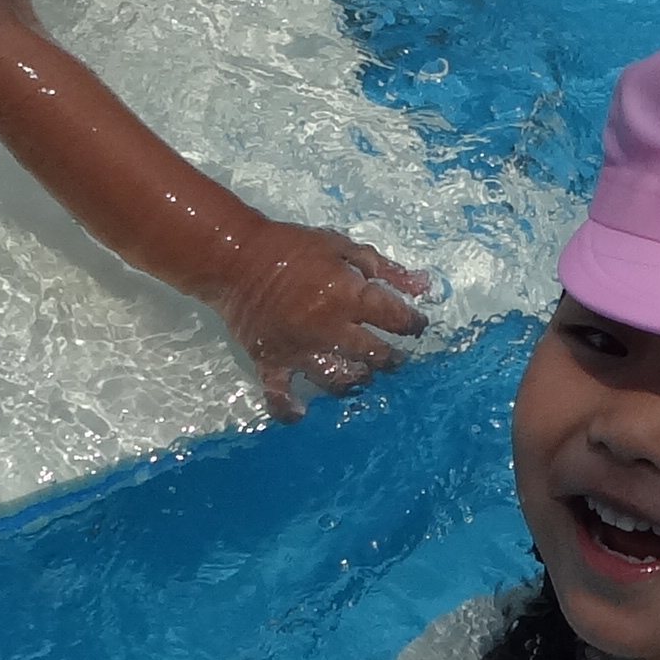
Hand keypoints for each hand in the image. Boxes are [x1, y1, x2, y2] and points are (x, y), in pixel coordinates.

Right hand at [213, 215, 429, 412]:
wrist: (235, 257)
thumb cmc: (293, 247)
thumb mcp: (343, 247)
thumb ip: (384, 269)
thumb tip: (425, 286)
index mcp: (348, 294)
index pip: (395, 318)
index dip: (412, 324)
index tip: (415, 326)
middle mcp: (328, 327)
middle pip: (373, 356)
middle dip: (390, 359)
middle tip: (391, 357)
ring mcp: (299, 349)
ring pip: (337, 381)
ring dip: (354, 382)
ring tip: (359, 376)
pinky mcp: (271, 361)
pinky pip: (280, 395)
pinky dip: (289, 409)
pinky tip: (301, 412)